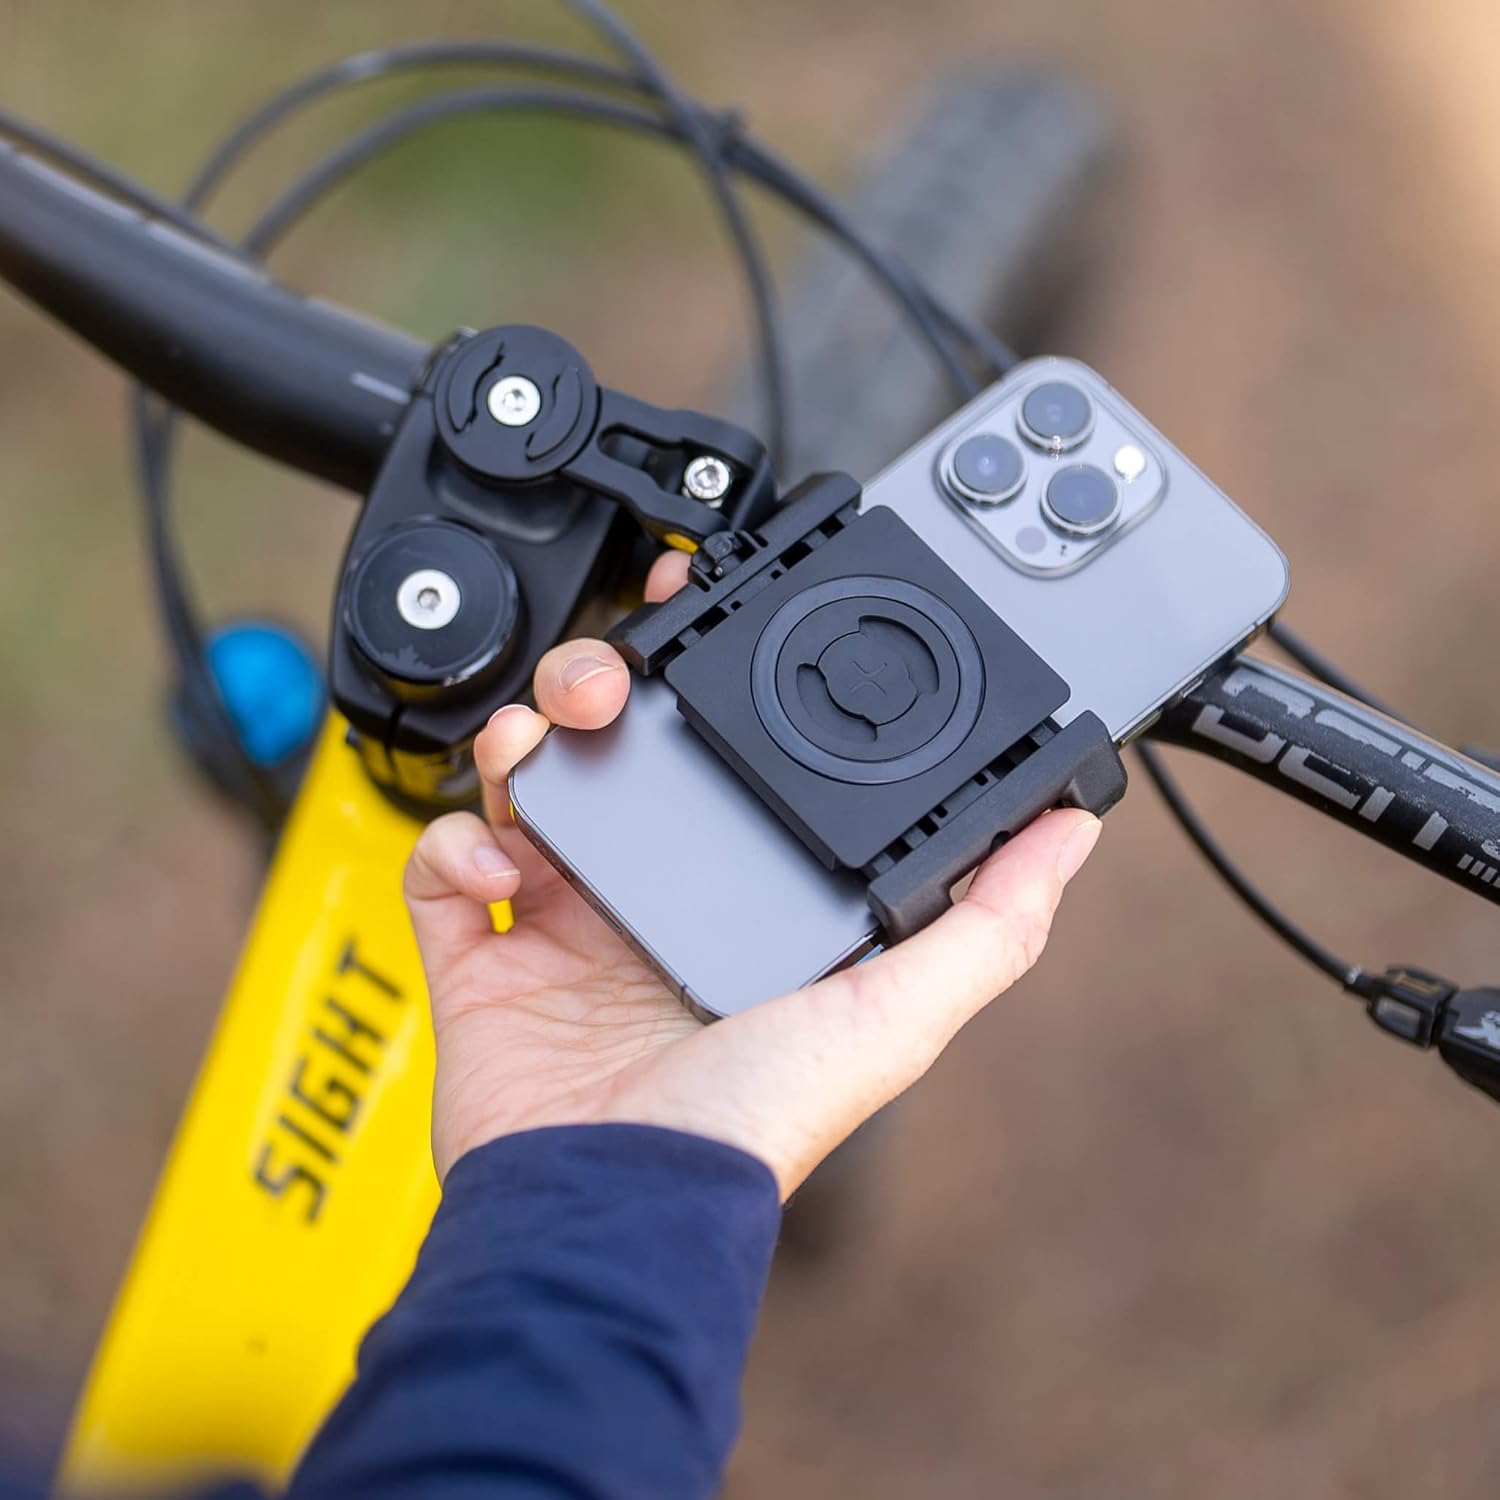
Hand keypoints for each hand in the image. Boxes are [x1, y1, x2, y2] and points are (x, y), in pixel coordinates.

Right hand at [404, 554, 1102, 1198]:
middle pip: (614, 756)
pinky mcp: (483, 958)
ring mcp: (562, 927)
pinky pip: (444, 867)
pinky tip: (498, 868)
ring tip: (536, 747)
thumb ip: (988, 924)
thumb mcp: (895, 1014)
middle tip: (605, 682)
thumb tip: (1069, 836)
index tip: (712, 628)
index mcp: (737, 905)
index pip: (726, 770)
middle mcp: (651, 905)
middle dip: (598, 691)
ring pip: (527, 788)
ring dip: (524, 742)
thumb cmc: (751, 1124)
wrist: (615, 1204)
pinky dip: (454, 845)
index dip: (715, 694)